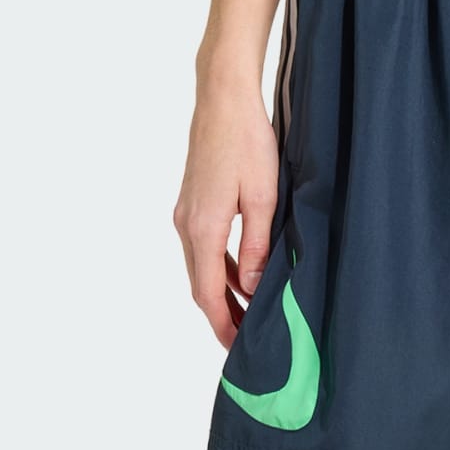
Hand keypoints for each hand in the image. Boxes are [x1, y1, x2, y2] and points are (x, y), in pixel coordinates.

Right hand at [172, 80, 279, 349]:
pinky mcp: (192, 199)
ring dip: (222, 291)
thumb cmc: (247, 141)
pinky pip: (204, 245)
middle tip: (246, 340)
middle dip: (222, 315)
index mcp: (202, 229)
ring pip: (202, 266)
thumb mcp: (263, 196)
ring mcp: (186, 212)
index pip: (208, 295)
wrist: (223, 98)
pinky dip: (220, 265)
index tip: (237, 351)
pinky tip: (241, 271)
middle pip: (201, 285)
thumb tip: (252, 288)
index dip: (223, 325)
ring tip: (247, 312)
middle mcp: (186, 225)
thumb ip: (256, 246)